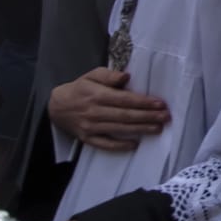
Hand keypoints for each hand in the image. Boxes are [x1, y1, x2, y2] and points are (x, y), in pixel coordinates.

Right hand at [49, 68, 169, 151]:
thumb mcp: (92, 75)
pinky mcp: (87, 138)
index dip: (143, 102)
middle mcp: (95, 112)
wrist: (56, 106)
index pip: (125, 100)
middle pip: (125, 115)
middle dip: (147, 116)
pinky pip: (104, 144)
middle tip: (165, 117)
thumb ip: (109, 75)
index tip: (160, 104)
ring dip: (140, 129)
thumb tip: (126, 76)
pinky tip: (134, 145)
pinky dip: (119, 146)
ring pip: (119, 129)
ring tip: (157, 129)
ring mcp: (90, 127)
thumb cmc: (80, 88)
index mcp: (98, 95)